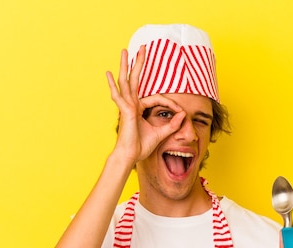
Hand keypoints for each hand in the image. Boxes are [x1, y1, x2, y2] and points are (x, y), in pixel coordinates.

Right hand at [106, 46, 185, 164]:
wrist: (130, 156)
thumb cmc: (141, 146)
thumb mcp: (162, 133)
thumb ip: (172, 124)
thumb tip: (184, 115)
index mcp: (139, 108)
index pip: (157, 98)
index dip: (170, 104)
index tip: (181, 112)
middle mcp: (132, 104)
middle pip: (135, 79)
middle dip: (140, 64)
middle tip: (143, 48)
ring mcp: (127, 106)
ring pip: (126, 81)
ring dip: (126, 65)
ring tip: (125, 51)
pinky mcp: (125, 110)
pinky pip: (119, 95)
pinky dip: (113, 85)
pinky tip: (108, 73)